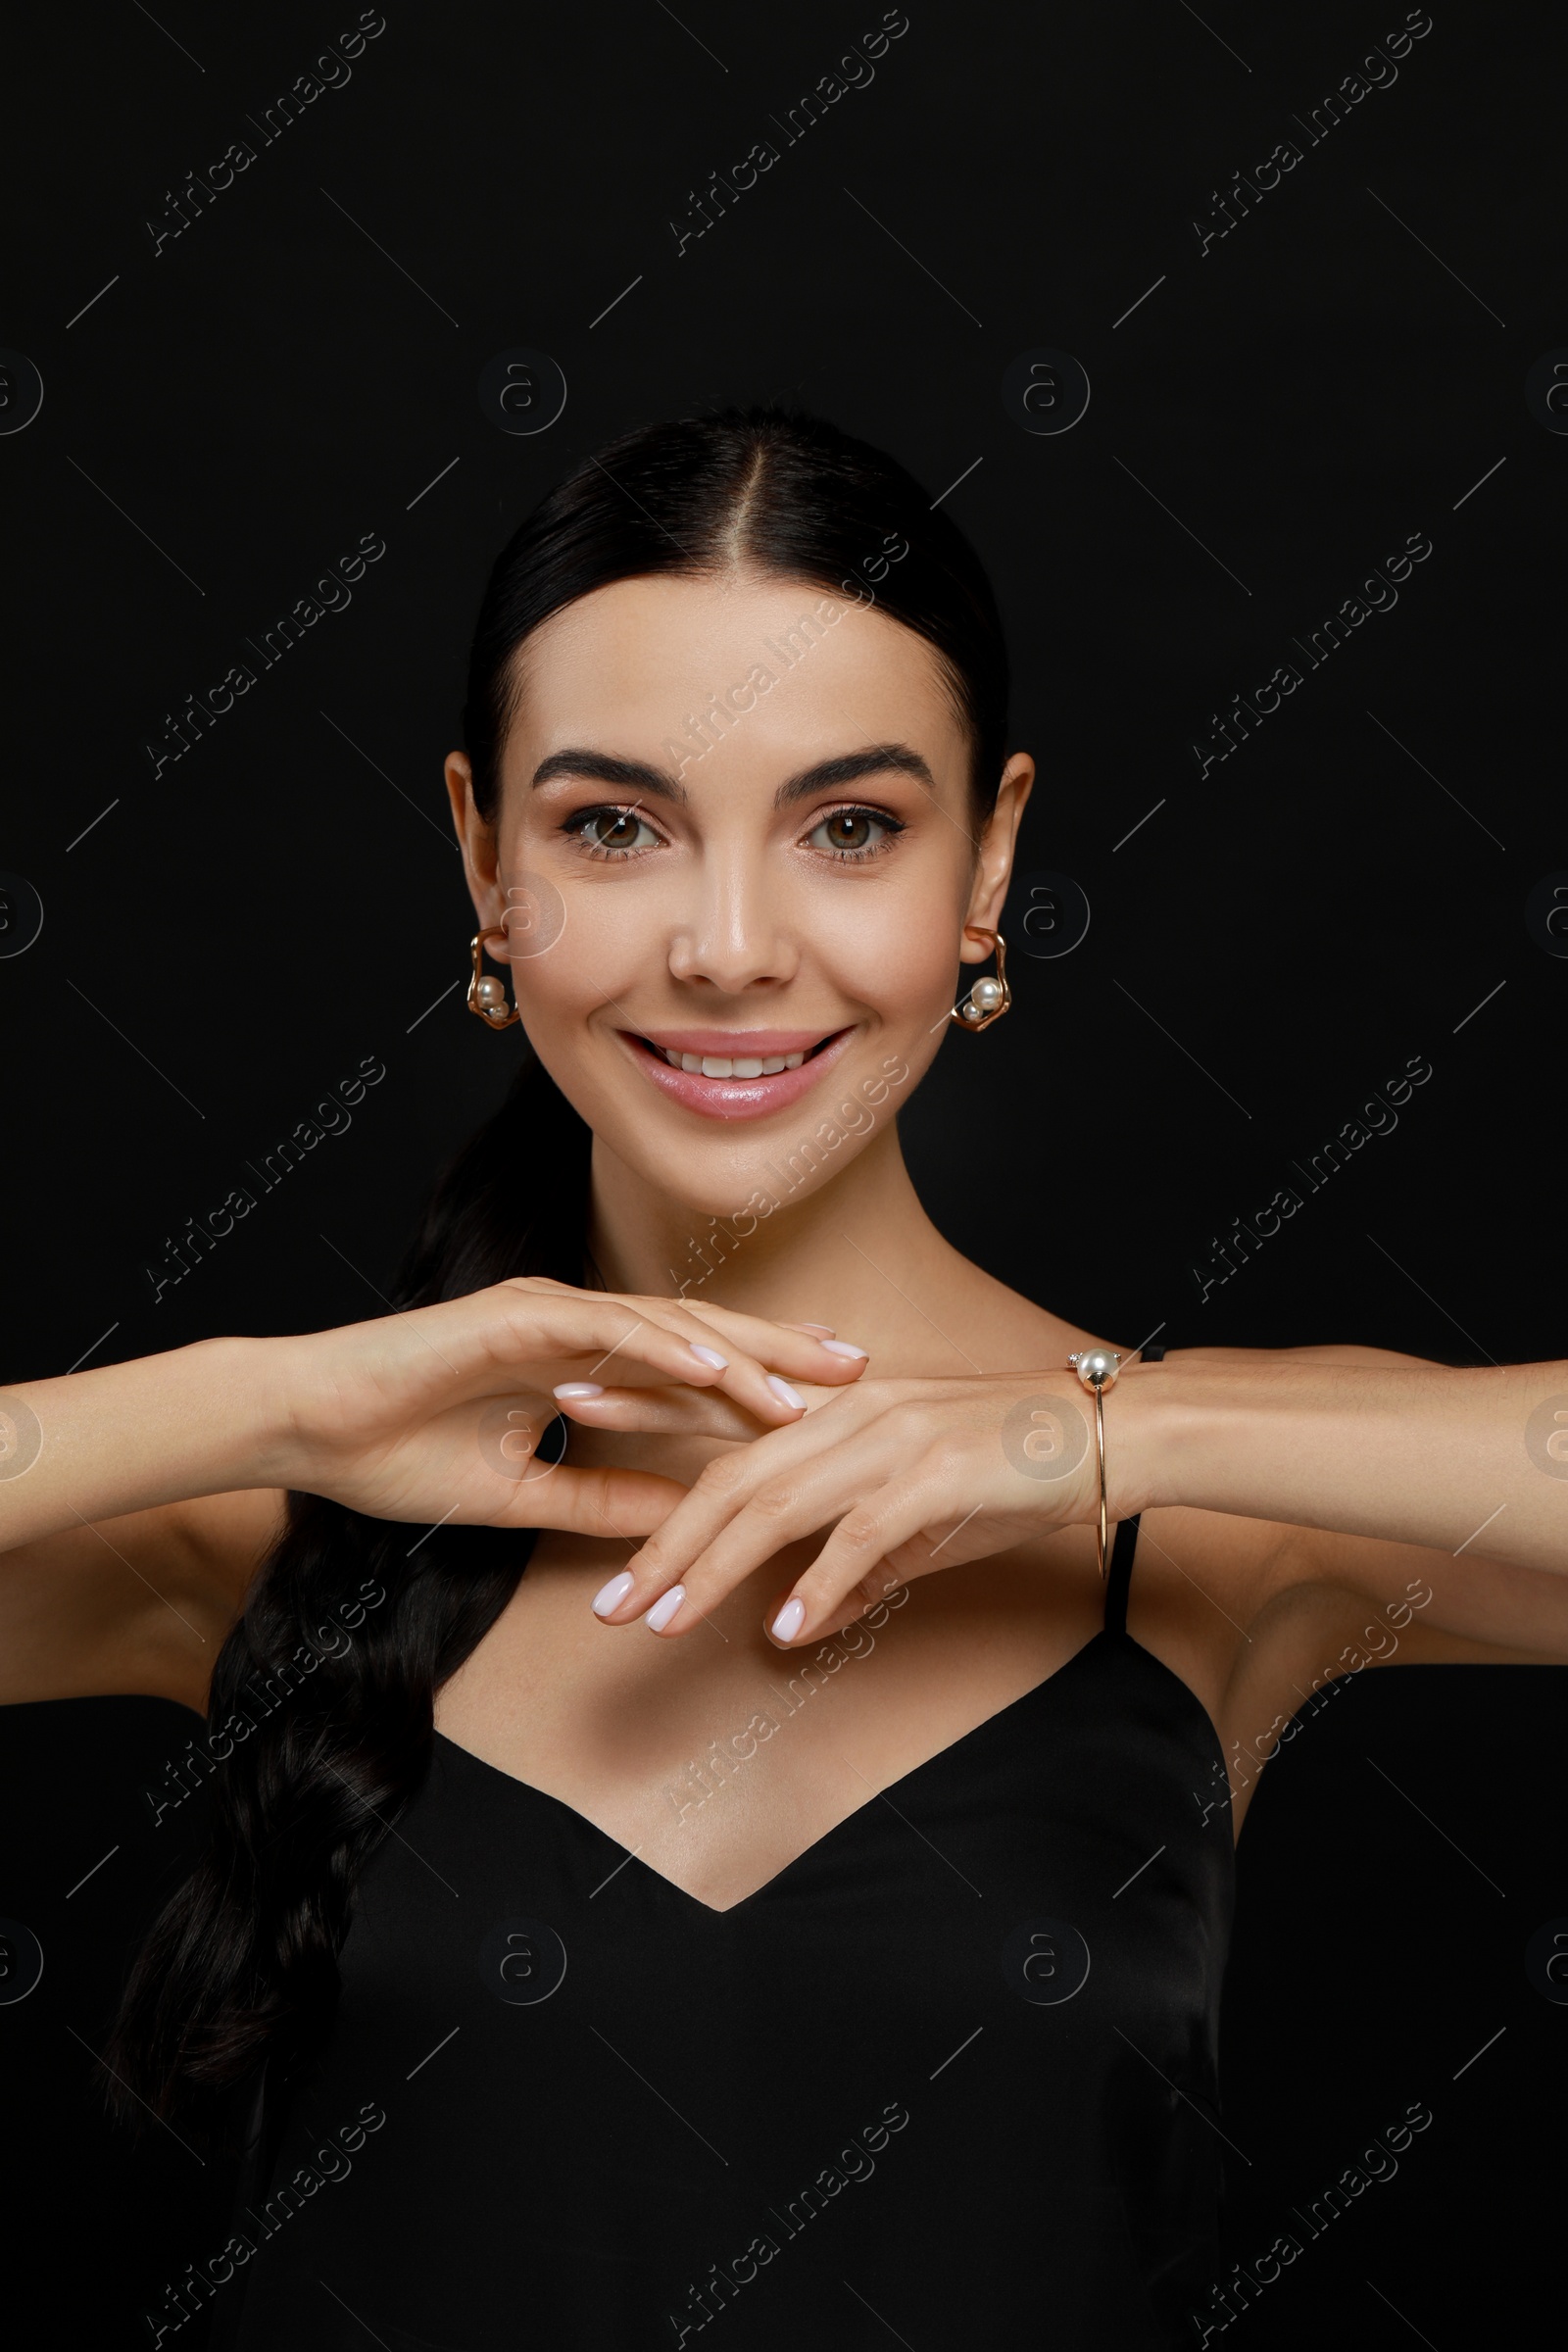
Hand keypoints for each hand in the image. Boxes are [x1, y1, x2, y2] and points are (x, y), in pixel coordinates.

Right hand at [270, 1278, 869, 1540]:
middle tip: (861, 1367)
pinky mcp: (514, 1317)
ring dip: (739, 1354)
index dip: (760, 1380)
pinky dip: (662, 1348)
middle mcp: (573, 1325)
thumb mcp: (522, 1494)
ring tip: (808, 1384)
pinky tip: (716, 1367)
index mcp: (577, 1360)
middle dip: (780, 1350)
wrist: (307, 1427)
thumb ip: (601, 1499)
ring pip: (665, 1328)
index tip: (831, 1403)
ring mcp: (547, 1312)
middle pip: (699, 1334)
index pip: (688, 1365)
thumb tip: (680, 1518)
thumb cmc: (394, 1454)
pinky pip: (604, 1331)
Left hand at [588, 1370, 1134, 1640]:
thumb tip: (802, 1620)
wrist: (1101, 1435)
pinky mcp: (934, 1478)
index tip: (571, 1404)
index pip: (718, 1406)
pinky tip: (784, 1628)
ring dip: (712, 1570)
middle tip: (606, 1601)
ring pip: (775, 1507)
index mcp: (836, 1409)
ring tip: (663, 1623)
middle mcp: (849, 1414)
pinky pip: (859, 1537)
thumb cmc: (1010, 1468)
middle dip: (660, 1541)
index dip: (642, 1402)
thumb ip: (855, 1562)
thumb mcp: (919, 1513)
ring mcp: (889, 1442)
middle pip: (730, 1478)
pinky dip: (817, 1585)